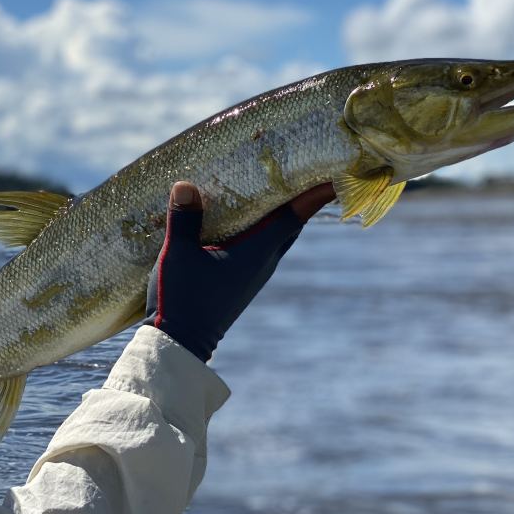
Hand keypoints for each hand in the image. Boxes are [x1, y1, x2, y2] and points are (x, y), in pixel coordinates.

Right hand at [145, 181, 333, 361]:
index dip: (315, 195)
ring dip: (279, 212)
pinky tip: (243, 217)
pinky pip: (261, 246)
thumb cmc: (181, 299)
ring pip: (276, 236)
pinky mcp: (242, 281)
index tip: (336, 174)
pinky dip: (261, 227)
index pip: (295, 217)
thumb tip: (185, 184)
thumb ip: (184, 219)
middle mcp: (263, 262)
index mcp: (256, 253)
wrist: (180, 345)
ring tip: (272, 184)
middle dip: (300, 197)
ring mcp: (254, 273)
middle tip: (301, 168)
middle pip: (291, 224)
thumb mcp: (177, 255)